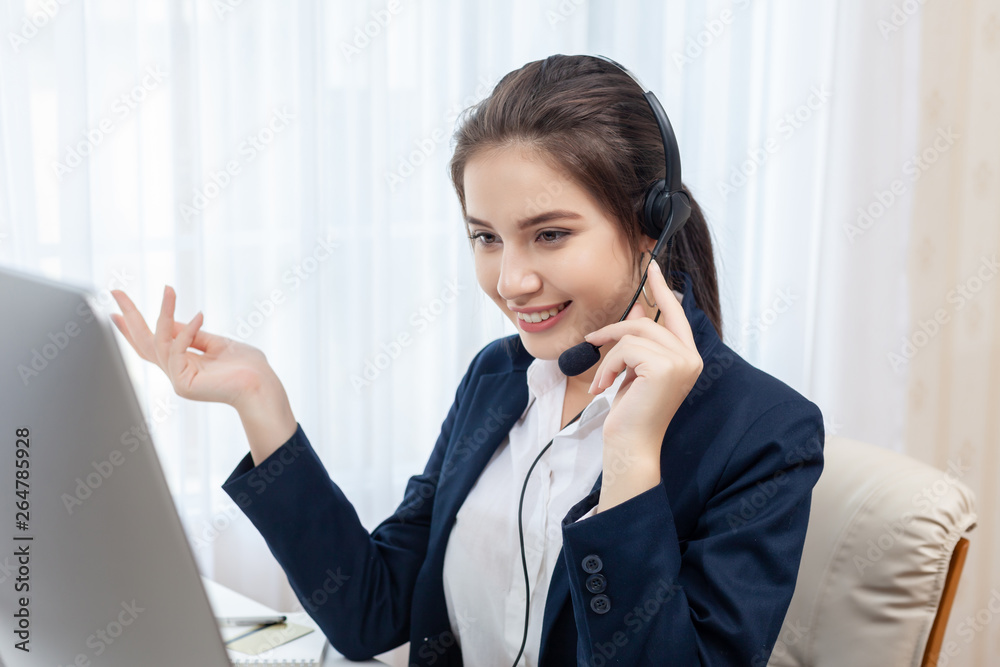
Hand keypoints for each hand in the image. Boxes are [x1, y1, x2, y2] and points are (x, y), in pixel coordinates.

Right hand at [110, 286, 271, 409]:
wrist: (262, 386)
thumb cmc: (246, 367)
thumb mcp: (216, 343)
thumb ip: (193, 334)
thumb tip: (170, 320)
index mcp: (183, 363)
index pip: (151, 345)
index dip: (132, 327)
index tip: (115, 310)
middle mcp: (176, 372)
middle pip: (144, 343)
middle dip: (129, 317)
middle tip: (115, 292)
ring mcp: (177, 379)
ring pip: (159, 341)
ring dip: (164, 313)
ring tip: (169, 289)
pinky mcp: (184, 384)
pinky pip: (177, 349)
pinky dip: (187, 331)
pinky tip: (200, 315)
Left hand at [583, 261, 703, 455]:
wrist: (631, 444)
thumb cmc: (632, 412)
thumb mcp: (634, 369)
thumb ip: (639, 341)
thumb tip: (634, 311)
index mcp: (687, 357)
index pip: (675, 313)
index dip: (661, 289)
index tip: (651, 266)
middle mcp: (691, 357)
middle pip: (647, 323)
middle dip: (615, 330)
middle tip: (591, 339)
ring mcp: (682, 362)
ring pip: (634, 335)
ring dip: (608, 353)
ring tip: (601, 378)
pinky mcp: (665, 367)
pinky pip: (626, 349)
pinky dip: (608, 366)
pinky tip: (604, 386)